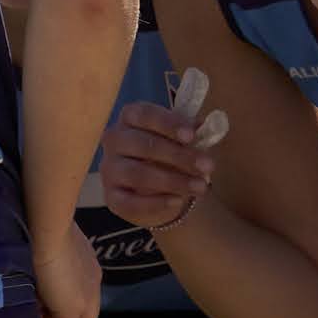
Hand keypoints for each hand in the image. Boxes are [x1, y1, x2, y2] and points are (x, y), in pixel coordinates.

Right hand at [31, 217, 104, 317]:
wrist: (45, 226)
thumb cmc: (40, 225)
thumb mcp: (47, 243)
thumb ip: (48, 259)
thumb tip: (33, 273)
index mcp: (87, 266)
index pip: (80, 296)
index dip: (60, 304)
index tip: (38, 300)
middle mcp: (92, 283)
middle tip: (35, 314)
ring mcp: (87, 296)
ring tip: (29, 314)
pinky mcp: (74, 307)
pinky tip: (27, 312)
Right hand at [97, 95, 215, 235]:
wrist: (157, 190)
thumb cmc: (169, 155)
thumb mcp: (182, 140)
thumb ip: (191, 132)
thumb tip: (203, 126)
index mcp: (130, 117)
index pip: (144, 114)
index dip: (168, 123)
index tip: (191, 135)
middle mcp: (114, 140)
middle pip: (143, 144)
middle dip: (178, 155)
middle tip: (208, 165)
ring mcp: (110, 169)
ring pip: (138, 174)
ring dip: (173, 180)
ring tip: (201, 187)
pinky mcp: (112, 197)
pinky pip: (131, 202)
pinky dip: (156, 203)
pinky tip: (177, 201)